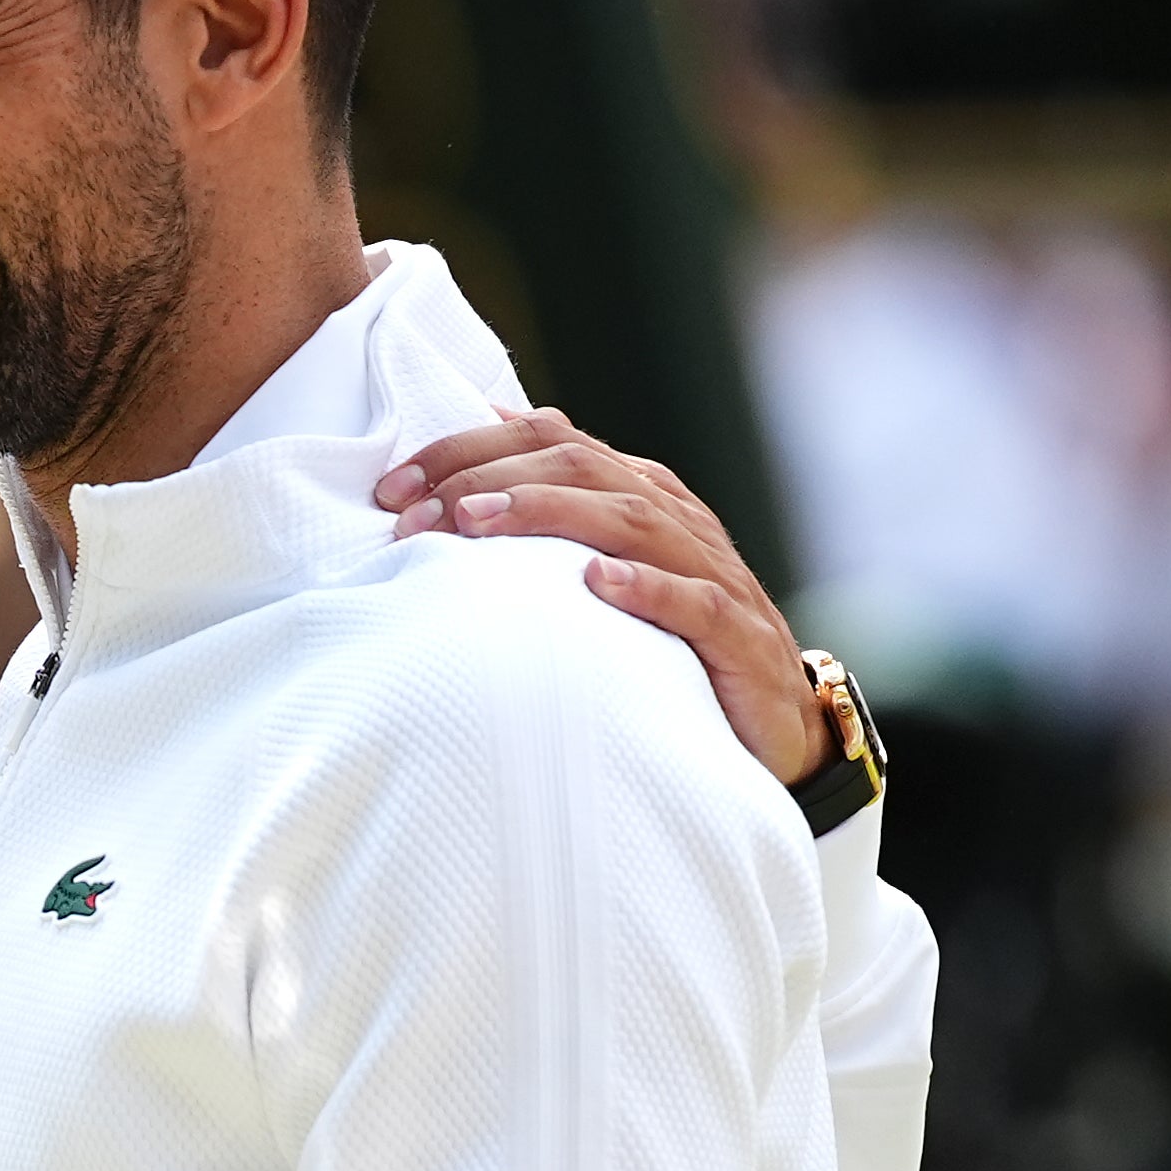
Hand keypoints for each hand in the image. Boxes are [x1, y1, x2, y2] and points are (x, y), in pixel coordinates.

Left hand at [375, 411, 822, 786]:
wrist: (778, 730)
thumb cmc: (674, 650)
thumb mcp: (607, 577)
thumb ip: (554, 523)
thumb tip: (472, 454)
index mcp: (642, 496)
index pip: (551, 440)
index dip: (469, 450)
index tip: (392, 488)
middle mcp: (678, 523)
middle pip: (582, 467)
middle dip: (490, 478)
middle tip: (415, 512)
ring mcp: (714, 576)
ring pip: (634, 520)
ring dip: (550, 515)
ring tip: (478, 523)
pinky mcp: (741, 639)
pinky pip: (697, 602)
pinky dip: (648, 588)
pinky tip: (598, 583)